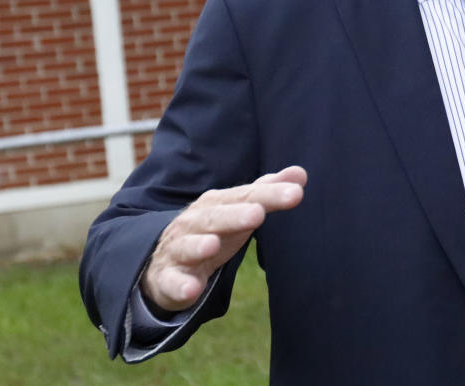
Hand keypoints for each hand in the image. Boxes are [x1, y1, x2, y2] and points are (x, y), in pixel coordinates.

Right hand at [140, 165, 306, 312]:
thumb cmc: (213, 230)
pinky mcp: (167, 278)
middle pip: (216, 217)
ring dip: (199, 246)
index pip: (247, 196)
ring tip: (213, 245)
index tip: (296, 193)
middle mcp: (196, 222)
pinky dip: (180, 286)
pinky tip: (192, 289)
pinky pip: (172, 282)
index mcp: (217, 203)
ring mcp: (178, 249)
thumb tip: (300, 174)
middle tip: (257, 214)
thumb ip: (267, 192)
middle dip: (235, 215)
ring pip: (188, 246)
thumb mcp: (238, 210)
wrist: (164, 259)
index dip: (271, 194)